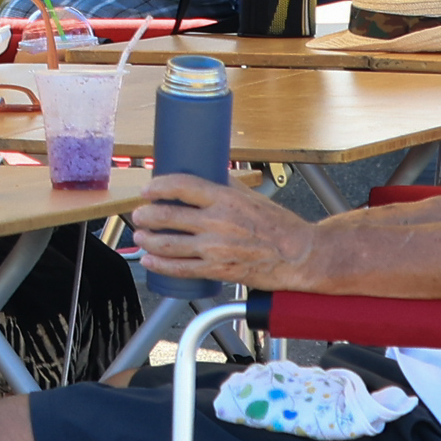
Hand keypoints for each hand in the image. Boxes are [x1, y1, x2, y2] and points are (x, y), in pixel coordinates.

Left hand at [119, 169, 305, 288]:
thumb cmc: (279, 225)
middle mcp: (217, 222)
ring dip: (147, 239)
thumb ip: (227, 185)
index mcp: (225, 198)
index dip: (158, 186)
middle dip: (146, 215)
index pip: (181, 186)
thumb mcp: (252, 196)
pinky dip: (160, 264)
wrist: (300, 256)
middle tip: (139, 215)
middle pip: (168, 215)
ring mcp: (216, 247)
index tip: (147, 189)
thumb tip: (206, 170)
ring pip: (168, 243)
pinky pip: (181, 268)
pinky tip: (149, 259)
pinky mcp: (218, 269)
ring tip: (140, 236)